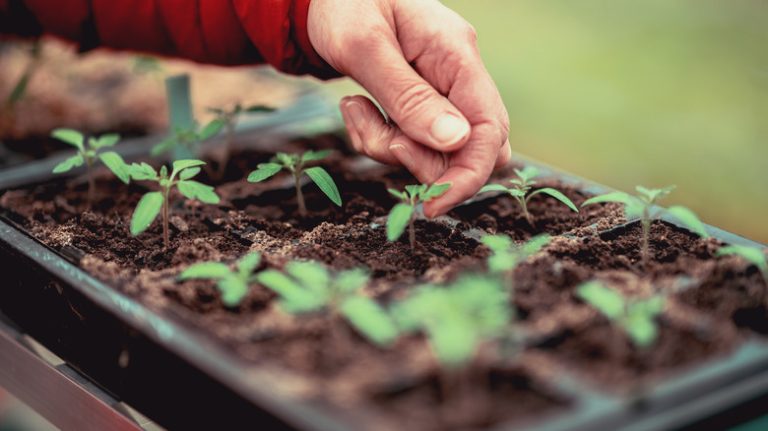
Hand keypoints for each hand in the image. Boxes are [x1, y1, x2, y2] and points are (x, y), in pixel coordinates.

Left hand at [307, 0, 509, 216]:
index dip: (468, 174)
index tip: (433, 204)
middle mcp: (458, 74)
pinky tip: (355, 108)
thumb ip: (409, 96)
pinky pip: (411, 141)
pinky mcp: (421, 101)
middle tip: (382, 141)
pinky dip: (380, 138)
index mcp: (456, 54)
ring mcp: (441, 89)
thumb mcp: (365, 47)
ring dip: (391, 147)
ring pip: (436, 151)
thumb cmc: (342, 5)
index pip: (488, 128)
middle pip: (472, 148)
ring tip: (354, 109)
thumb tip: (455, 142)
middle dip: (425, 164)